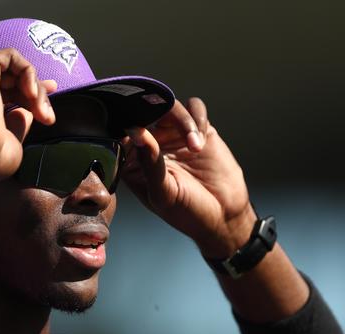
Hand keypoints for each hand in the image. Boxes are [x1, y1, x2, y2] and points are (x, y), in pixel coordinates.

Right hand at [0, 48, 56, 212]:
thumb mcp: (10, 141)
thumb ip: (18, 122)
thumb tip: (29, 111)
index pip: (0, 92)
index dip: (26, 95)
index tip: (46, 107)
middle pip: (8, 79)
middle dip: (36, 92)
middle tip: (49, 113)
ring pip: (12, 68)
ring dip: (34, 88)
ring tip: (42, 113)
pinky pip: (11, 56)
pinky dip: (28, 72)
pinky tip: (32, 95)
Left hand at [122, 98, 255, 257]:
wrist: (225, 215)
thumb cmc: (187, 211)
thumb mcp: (164, 193)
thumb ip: (149, 163)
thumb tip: (135, 132)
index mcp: (132, 160)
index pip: (120, 133)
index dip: (125, 123)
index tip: (136, 126)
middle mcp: (150, 144)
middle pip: (144, 111)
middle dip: (155, 110)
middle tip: (166, 121)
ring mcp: (173, 134)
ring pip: (169, 106)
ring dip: (182, 119)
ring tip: (195, 146)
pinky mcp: (197, 128)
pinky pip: (193, 107)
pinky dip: (197, 117)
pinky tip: (202, 140)